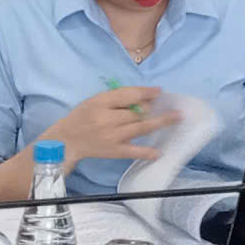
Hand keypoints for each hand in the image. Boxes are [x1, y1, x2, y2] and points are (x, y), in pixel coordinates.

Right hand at [39, 86, 180, 163]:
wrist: (67, 139)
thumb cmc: (83, 116)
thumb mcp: (96, 100)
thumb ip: (117, 98)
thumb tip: (145, 98)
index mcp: (101, 102)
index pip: (128, 94)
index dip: (146, 92)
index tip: (159, 91)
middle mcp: (107, 118)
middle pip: (137, 111)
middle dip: (154, 108)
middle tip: (172, 107)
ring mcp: (112, 136)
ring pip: (140, 127)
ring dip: (160, 122)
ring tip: (176, 118)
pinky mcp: (113, 151)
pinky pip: (133, 151)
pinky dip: (146, 152)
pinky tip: (158, 152)